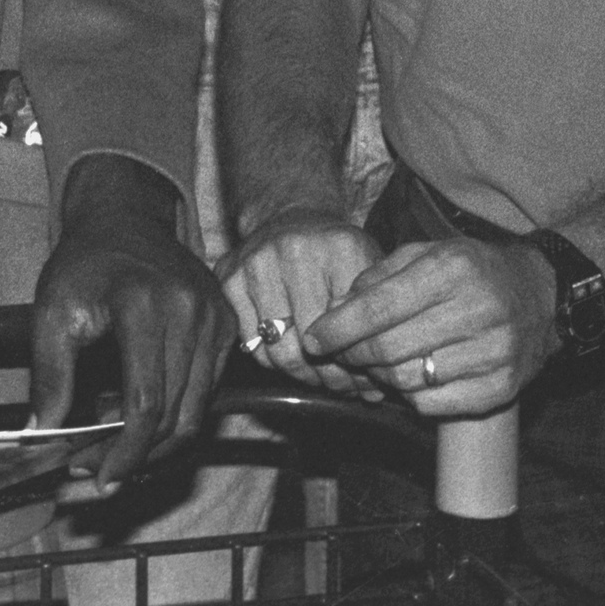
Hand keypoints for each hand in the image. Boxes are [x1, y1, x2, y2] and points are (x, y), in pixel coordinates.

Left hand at [30, 157, 231, 491]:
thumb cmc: (84, 263)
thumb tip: (42, 431)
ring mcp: (214, 317)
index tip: (99, 476)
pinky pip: (207, 391)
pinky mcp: (226, 324)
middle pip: (174, 415)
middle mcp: (189, 311)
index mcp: (144, 304)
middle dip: (136, 453)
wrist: (123, 218)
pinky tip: (142, 415)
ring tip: (116, 445)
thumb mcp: (52, 310)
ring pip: (196, 412)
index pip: (145, 403)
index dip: (124, 451)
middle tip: (98, 466)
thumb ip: (49, 373)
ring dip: (158, 442)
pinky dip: (177, 414)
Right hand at [216, 212, 382, 396]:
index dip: (356, 364)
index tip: (364, 379)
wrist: (292, 217)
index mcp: (340, 247)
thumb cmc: (337, 257)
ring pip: (277, 352)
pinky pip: (251, 344)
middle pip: (309, 345)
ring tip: (319, 376)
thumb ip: (376, 321)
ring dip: (301, 374)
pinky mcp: (228, 278)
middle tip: (342, 385)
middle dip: (329, 376)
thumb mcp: (369, 275)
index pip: (347, 330)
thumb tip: (376, 388)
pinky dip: (272, 359)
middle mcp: (294, 249)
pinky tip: (291, 354)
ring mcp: (255, 262)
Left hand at [301, 237, 559, 416]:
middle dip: (352, 354)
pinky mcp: (502, 389)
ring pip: (408, 380)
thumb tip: (336, 308)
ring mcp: (493, 355)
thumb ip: (379, 276)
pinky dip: (409, 395)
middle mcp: (476, 312)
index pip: (380, 307)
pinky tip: (407, 377)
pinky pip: (434, 405)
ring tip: (372, 362)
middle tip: (339, 354)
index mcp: (452, 271)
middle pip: (389, 349)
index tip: (313, 338)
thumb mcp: (426, 253)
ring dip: (378, 376)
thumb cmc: (471, 271)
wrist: (541, 297)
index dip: (339, 327)